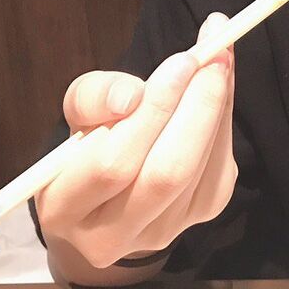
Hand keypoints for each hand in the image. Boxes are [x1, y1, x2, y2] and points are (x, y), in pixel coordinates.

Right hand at [34, 12, 237, 270]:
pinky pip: (220, 167)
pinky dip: (224, 120)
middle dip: (198, 106)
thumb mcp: (77, 112)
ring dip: (217, 107)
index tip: (183, 60)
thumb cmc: (88, 142)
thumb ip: (94, 95)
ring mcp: (159, 231)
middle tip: (215, 54)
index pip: (114, 164)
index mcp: (64, 208)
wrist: (109, 193)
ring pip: (200, 169)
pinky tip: (220, 87)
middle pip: (166, 173)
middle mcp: (110, 235)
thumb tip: (130, 97)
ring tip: (220, 59)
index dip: (154, 110)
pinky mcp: (199, 215)